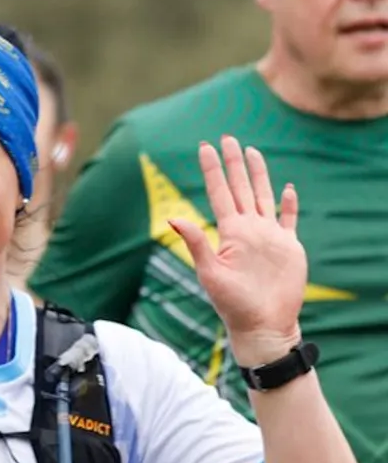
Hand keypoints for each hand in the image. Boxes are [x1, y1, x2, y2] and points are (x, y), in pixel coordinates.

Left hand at [167, 137, 308, 364]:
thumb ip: (196, 243)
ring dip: (258, 174)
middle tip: (227, 137)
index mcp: (229, 232)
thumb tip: (173, 218)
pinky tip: (287, 188)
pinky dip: (289, 203)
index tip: (204, 147)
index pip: (219, 192)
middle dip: (234, 163)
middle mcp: (248, 229)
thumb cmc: (232, 304)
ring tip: (252, 151)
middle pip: (241, 187)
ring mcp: (269, 236)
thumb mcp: (210, 272)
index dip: (212, 170)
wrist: (263, 324)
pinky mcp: (289, 246)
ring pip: (263, 195)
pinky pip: (289, 219)